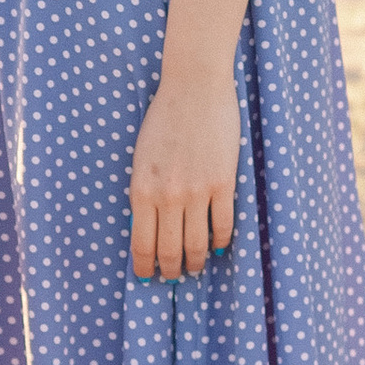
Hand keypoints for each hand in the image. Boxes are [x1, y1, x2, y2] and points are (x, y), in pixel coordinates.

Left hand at [128, 71, 236, 280]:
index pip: (141, 243)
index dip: (144, 266)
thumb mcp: (141, 158)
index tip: (146, 275)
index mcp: (141, 190)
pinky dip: (220, 241)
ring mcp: (196, 191)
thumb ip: (145, 191)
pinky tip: (216, 245)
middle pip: (169, 250)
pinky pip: (223, 224)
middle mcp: (167, 196)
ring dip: (195, 261)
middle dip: (171, 270)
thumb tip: (150, 226)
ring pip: (196, 244)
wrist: (193, 87)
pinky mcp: (222, 183)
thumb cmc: (164, 118)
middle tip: (174, 277)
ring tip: (196, 267)